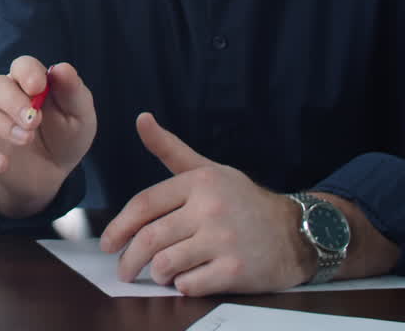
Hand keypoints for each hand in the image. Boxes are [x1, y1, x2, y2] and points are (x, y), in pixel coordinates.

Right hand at [0, 58, 95, 217]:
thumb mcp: (79, 116)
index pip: (22, 66)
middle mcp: (5, 99)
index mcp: (29, 84)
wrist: (51, 175)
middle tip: (33, 121)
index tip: (38, 87)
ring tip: (26, 140)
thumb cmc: (65, 137)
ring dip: (1, 125)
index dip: (27, 72)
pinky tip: (2, 163)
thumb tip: (61, 68)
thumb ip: (73, 92)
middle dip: (13, 101)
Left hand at [99, 112, 310, 295]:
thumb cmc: (243, 201)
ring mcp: (224, 240)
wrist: (296, 231)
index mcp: (199, 183)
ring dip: (156, 273)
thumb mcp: (209, 169)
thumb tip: (141, 118)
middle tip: (123, 270)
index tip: (108, 243)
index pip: (144, 204)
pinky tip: (186, 280)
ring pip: (166, 263)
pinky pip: (191, 284)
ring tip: (158, 273)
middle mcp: (210, 209)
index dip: (119, 227)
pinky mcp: (236, 270)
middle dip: (130, 259)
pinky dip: (182, 286)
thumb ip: (170, 149)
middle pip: (150, 238)